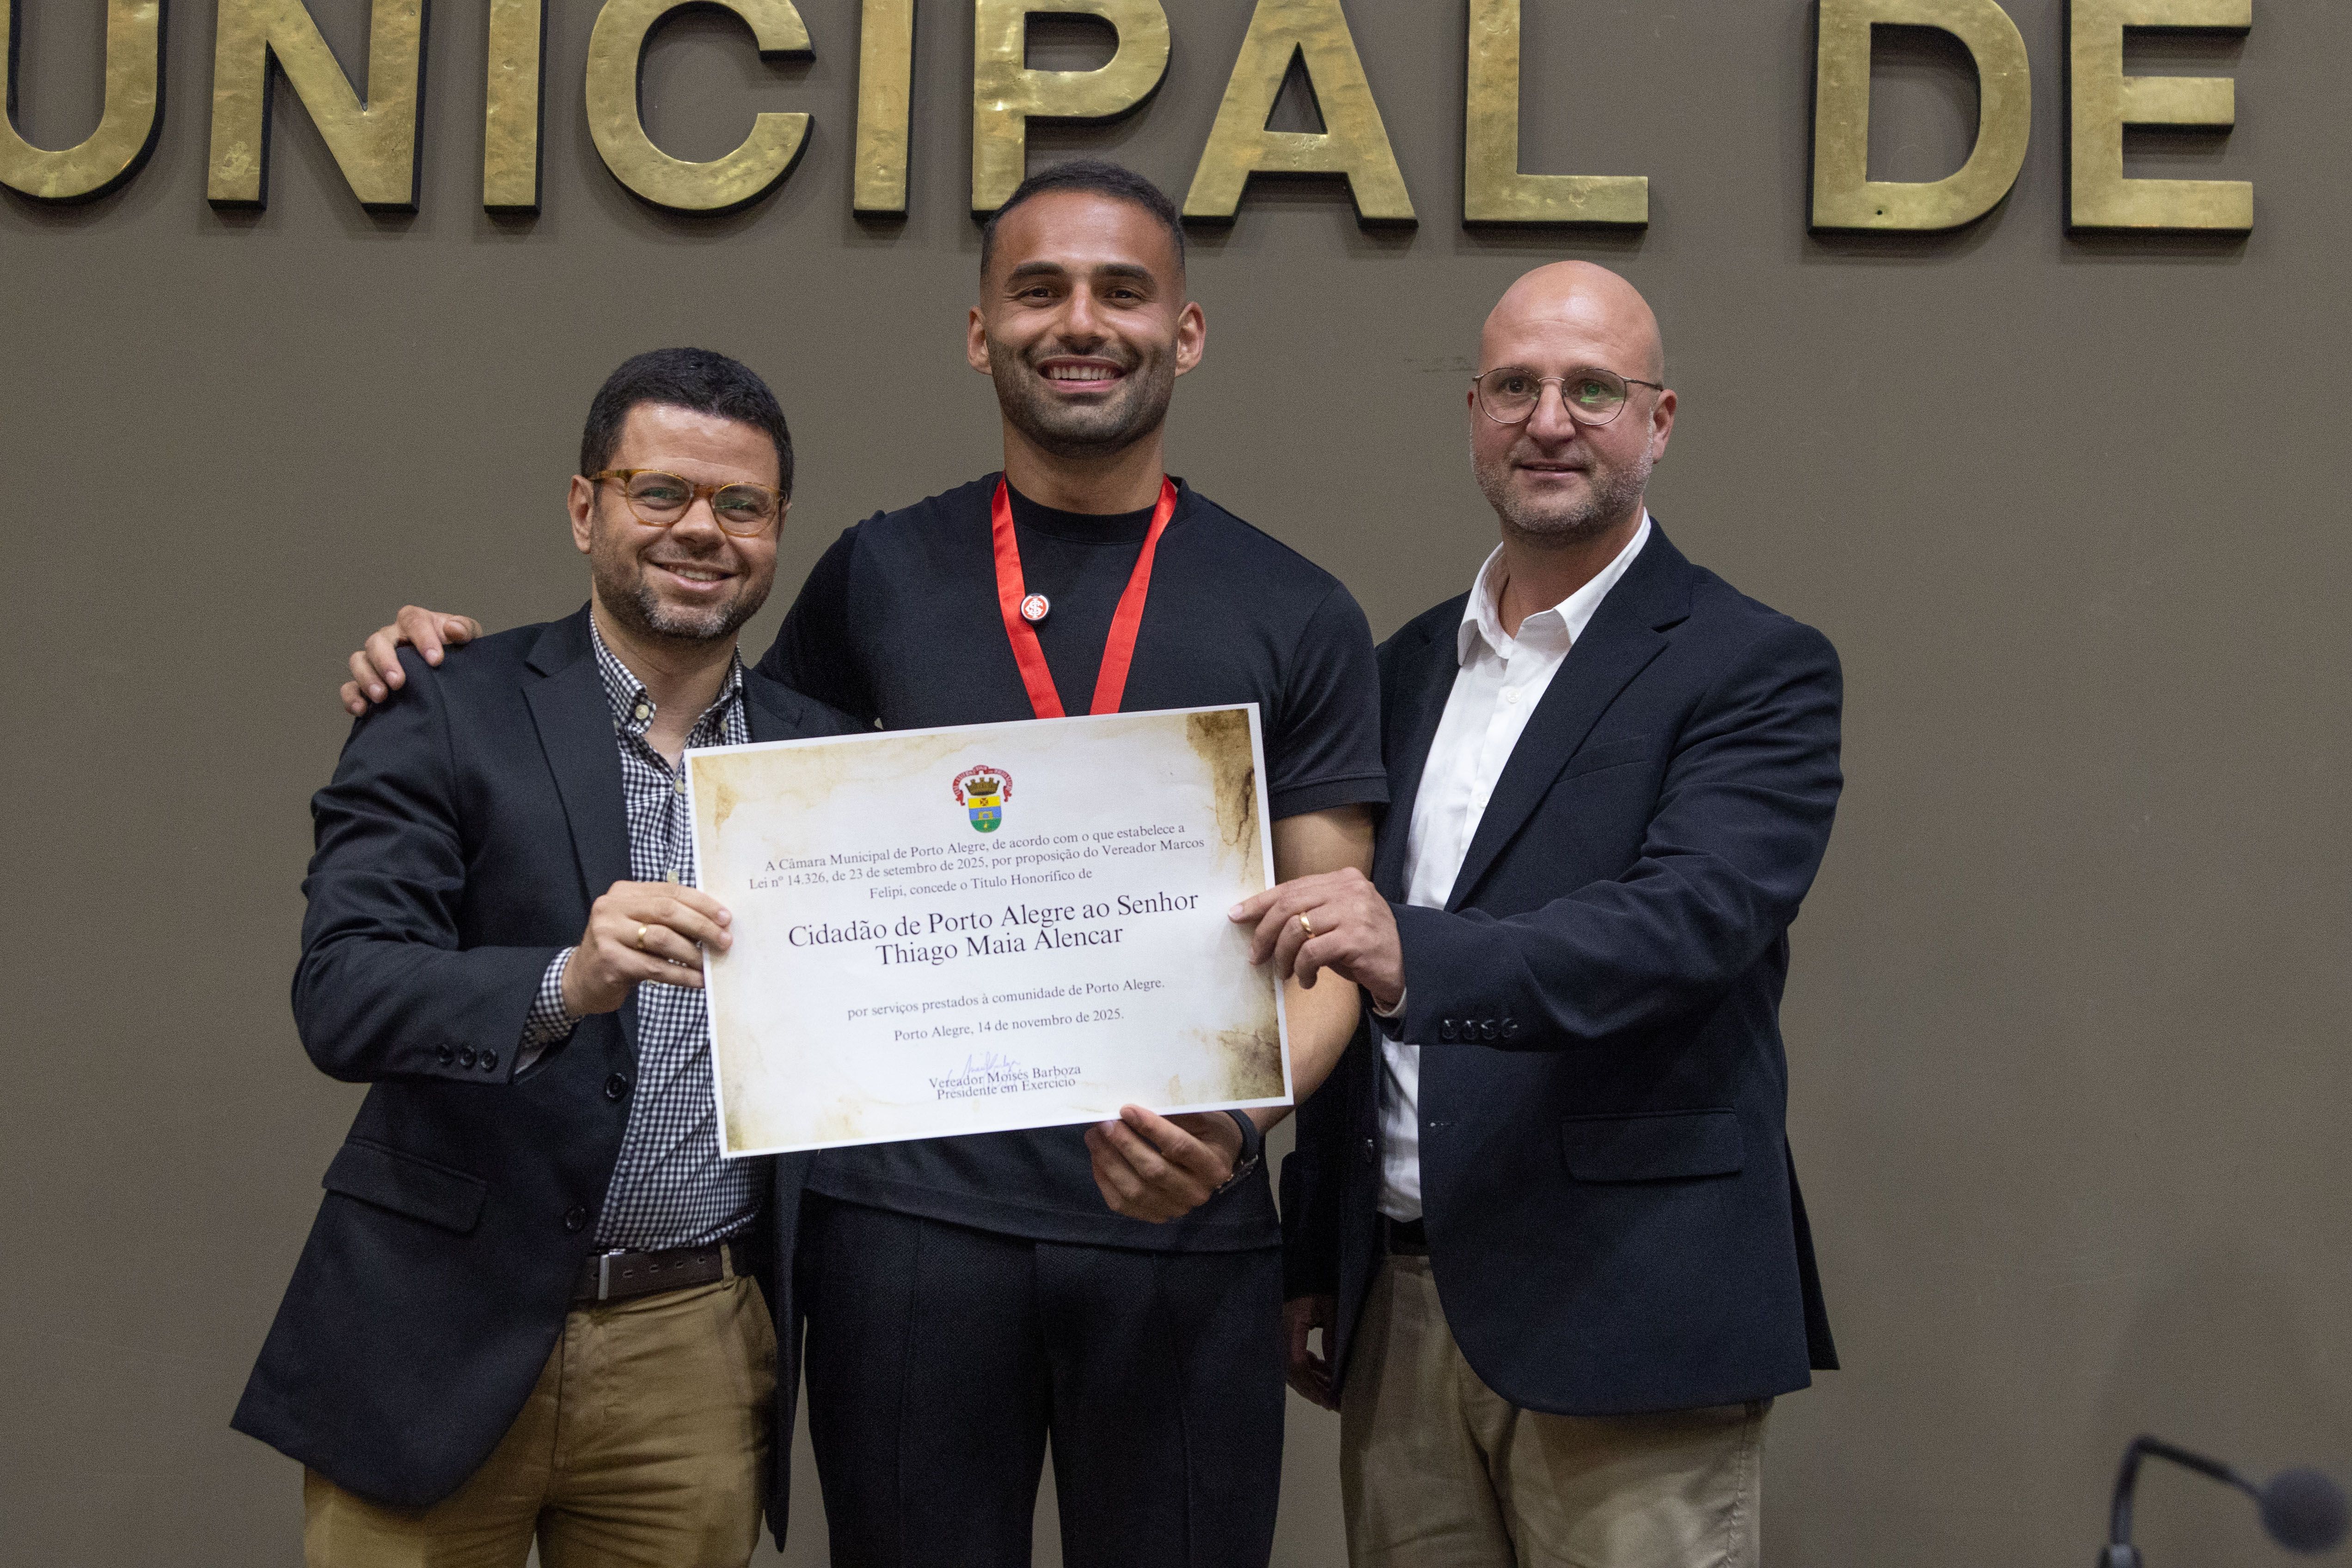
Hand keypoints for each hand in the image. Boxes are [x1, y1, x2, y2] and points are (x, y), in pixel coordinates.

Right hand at [340, 605, 483, 714]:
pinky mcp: (367, 683)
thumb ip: (464, 630)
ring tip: (382, 697)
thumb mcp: (468, 639)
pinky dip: (352, 696)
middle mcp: (391, 638)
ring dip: (367, 678)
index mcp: (415, 623)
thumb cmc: (458, 651)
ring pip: (359, 660)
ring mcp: (376, 660)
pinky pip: (349, 686)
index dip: (422, 637)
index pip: (412, 620)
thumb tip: (453, 629)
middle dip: (386, 661)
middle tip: (399, 682)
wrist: (453, 674)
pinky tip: (362, 709)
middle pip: (378, 641)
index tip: (436, 660)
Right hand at [560, 881, 733, 1015]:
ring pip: (662, 938)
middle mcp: (612, 908)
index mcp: (624, 892)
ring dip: (692, 953)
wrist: (581, 980)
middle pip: (667, 911)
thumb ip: (667, 917)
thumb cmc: (621, 950)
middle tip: (724, 941)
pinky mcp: (610, 961)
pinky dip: (681, 974)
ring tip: (710, 964)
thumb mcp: (639, 925)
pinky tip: (697, 981)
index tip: (726, 918)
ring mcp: (607, 933)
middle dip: (701, 926)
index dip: (702, 904)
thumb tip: (715, 922)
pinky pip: (655, 967)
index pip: (670, 891)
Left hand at [1083, 1107, 1243, 1222]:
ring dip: (1109, 1162)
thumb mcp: (1202, 1116)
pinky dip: (1106, 1180)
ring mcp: (1176, 1208)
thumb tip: (1136, 1107)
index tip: (1126, 1109)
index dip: (1151, 1128)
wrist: (1216, 1159)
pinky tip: (1098, 1158)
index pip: (1179, 1146)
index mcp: (1213, 1165)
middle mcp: (1197, 1192)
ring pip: (1134, 1191)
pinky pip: (1123, 1204)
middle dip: (1124, 1144)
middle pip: (1154, 1171)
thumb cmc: (1207, 1132)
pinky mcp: (1156, 1215)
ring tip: (1094, 1137)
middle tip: (1104, 1123)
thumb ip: (1175, 1113)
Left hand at [1230, 867, 1404, 1011]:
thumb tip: (1262, 923)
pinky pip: (1312, 953)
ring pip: (1296, 929)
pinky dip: (1302, 969)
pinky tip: (1307, 981)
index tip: (1236, 915)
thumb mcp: (1337, 921)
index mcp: (1343, 879)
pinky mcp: (1356, 938)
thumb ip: (1309, 912)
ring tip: (1285, 973)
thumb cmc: (1365, 946)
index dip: (1259, 902)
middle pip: (1288, 905)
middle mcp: (1350, 890)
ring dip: (1283, 957)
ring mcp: (1355, 912)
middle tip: (1256, 956)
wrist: (1408, 967)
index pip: (1291, 887)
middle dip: (1265, 933)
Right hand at [1284, 1294, 1338, 1408]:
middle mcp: (1281, 1340)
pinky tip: (1328, 1376)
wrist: (1299, 1274)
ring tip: (1336, 1395)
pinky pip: (1298, 1362)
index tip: (1328, 1400)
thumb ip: (1332, 1337)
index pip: (1296, 1365)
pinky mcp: (1288, 1340)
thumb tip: (1337, 1370)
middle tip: (1335, 1405)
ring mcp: (1282, 1341)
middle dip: (1315, 1392)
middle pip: (1294, 1375)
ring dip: (1315, 1384)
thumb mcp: (1329, 1307)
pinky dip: (1313, 1371)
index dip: (1312, 1386)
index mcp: (1288, 1330)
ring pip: (1296, 1372)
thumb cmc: (1315, 1287)